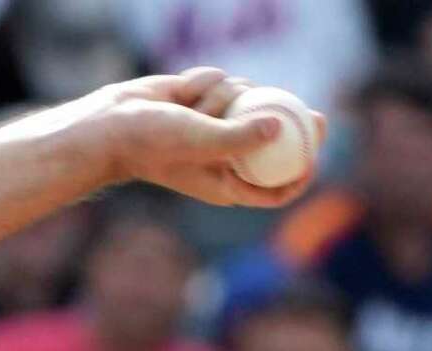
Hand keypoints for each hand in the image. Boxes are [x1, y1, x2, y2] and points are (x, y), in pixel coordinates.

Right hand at [91, 67, 325, 207]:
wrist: (113, 123)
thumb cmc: (152, 143)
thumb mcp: (200, 141)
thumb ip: (240, 138)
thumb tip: (278, 127)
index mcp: (227, 182)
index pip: (273, 188)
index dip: (301, 172)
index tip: (318, 151)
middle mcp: (226, 156)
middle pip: (275, 141)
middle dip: (295, 127)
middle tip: (318, 116)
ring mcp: (217, 127)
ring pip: (247, 98)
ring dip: (223, 95)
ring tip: (192, 105)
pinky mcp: (206, 102)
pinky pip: (224, 81)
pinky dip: (205, 81)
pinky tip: (182, 91)